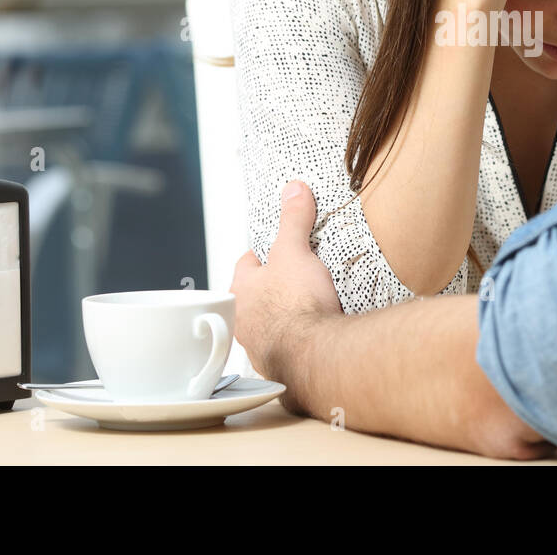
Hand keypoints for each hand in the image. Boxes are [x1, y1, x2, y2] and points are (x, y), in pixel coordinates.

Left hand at [230, 180, 340, 413]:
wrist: (315, 355)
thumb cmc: (294, 307)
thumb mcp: (294, 252)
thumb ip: (293, 220)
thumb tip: (293, 191)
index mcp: (238, 292)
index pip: (247, 264)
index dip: (265, 252)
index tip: (280, 246)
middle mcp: (243, 322)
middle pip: (258, 295)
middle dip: (276, 286)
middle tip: (299, 276)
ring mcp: (261, 346)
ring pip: (272, 323)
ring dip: (286, 316)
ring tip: (311, 304)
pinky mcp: (283, 365)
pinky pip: (291, 346)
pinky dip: (301, 339)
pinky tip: (317, 333)